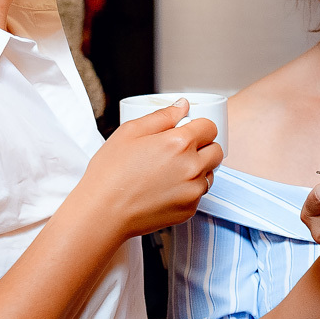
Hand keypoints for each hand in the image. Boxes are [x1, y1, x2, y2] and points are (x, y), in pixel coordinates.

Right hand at [79, 100, 224, 238]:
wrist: (103, 212)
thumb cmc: (111, 172)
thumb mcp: (130, 132)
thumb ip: (162, 116)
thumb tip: (182, 106)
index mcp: (179, 143)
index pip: (210, 127)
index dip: (198, 127)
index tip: (187, 131)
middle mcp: (192, 167)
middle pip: (216, 151)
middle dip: (203, 147)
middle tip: (179, 151)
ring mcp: (193, 191)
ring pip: (209, 173)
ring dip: (198, 169)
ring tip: (170, 172)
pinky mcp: (190, 210)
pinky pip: (198, 194)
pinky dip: (188, 190)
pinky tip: (165, 189)